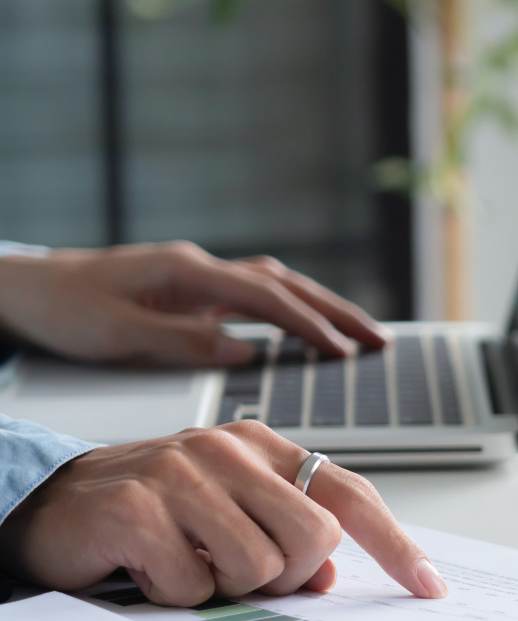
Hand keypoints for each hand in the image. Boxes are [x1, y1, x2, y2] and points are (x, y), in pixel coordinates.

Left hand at [0, 242, 389, 365]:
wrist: (25, 289)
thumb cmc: (63, 310)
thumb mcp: (117, 335)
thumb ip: (182, 342)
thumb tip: (244, 351)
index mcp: (185, 272)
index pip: (265, 297)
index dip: (309, 325)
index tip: (342, 353)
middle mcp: (198, 268)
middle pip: (285, 283)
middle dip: (335, 311)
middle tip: (379, 340)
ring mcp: (197, 277)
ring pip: (275, 285)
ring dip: (319, 308)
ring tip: (358, 336)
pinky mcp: (191, 291)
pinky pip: (255, 297)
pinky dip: (290, 311)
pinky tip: (306, 329)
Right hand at [0, 420, 447, 605]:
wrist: (45, 506)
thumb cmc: (147, 516)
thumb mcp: (226, 520)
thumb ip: (284, 538)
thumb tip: (327, 575)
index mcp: (261, 447)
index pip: (350, 495)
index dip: (396, 545)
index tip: (429, 587)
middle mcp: (227, 449)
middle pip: (314, 539)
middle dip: (285, 576)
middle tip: (238, 574)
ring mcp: (180, 471)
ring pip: (259, 567)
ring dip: (225, 588)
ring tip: (186, 564)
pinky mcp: (137, 507)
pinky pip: (196, 586)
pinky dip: (176, 595)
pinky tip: (149, 568)